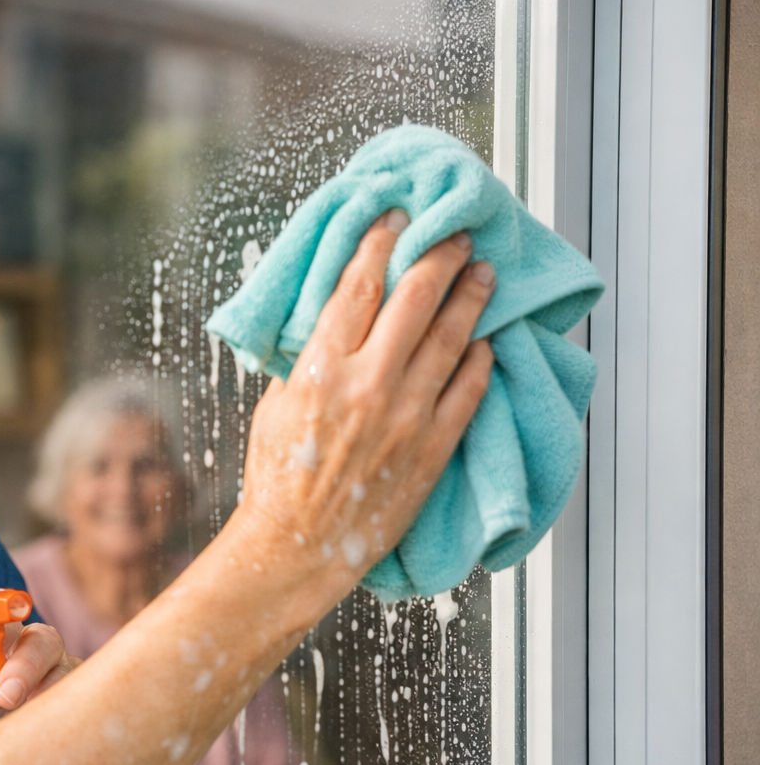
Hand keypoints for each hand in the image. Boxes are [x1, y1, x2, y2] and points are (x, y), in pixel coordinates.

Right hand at [229, 211, 495, 601]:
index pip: (356, 285)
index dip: (380, 243)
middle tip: (455, 234)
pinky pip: (469, 389)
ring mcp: (406, 416)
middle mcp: (367, 385)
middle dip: (438, 256)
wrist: (298, 546)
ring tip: (483, 273)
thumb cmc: (278, 477)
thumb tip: (334, 319)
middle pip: (413, 298)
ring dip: (470, 297)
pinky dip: (480, 358)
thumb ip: (308, 360)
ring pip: (451, 337)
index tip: (395, 218)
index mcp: (320, 369)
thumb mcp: (276, 405)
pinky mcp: (433, 447)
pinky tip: (487, 338)